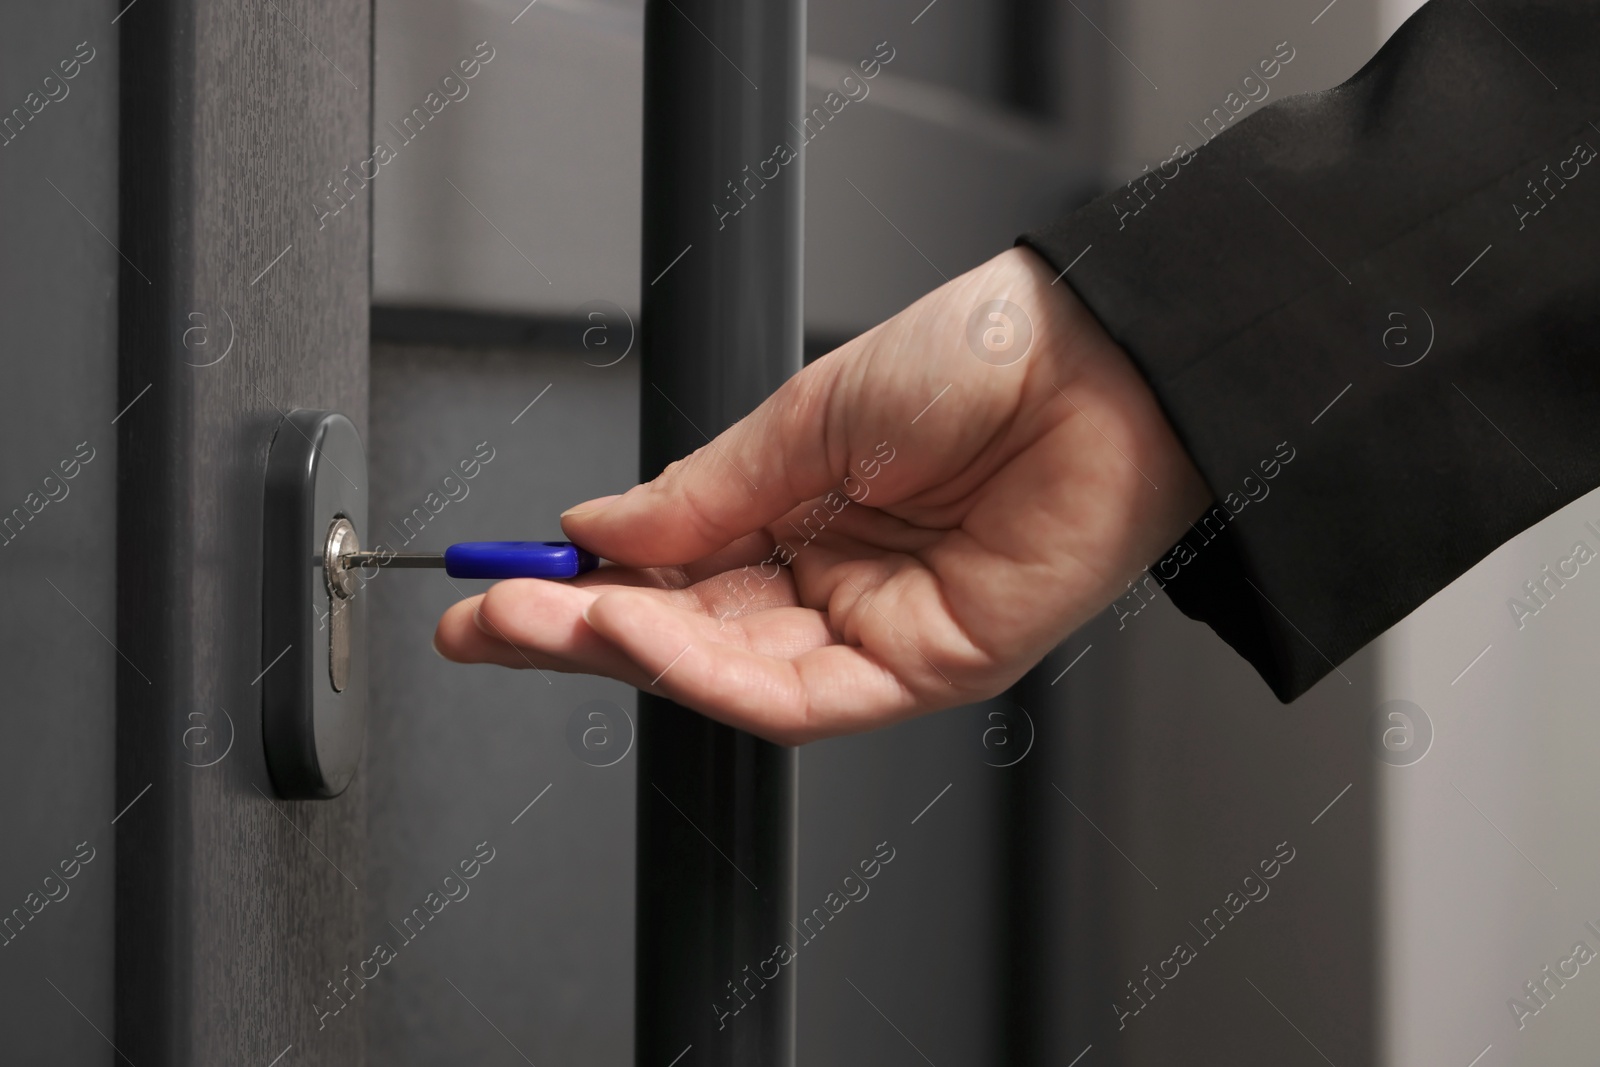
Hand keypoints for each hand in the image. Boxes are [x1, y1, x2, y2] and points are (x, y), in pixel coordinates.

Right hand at [433, 246, 1211, 743]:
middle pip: (683, 637)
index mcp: (798, 513)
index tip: (497, 580)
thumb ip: (698, 492)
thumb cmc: (976, 360)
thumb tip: (597, 526)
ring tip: (543, 620)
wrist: (1098, 362)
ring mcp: (874, 633)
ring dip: (627, 652)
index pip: (667, 572)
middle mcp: (828, 582)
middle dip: (575, 634)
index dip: (577, 583)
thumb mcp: (803, 415)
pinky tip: (645, 635)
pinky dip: (712, 673)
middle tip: (484, 621)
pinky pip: (800, 696)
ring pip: (727, 675)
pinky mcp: (925, 671)